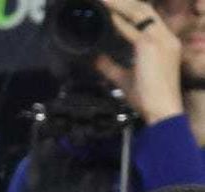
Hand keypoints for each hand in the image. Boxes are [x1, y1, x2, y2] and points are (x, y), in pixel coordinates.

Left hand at [96, 0, 182, 124]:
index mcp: (164, 43)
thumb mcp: (124, 79)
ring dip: (119, 3)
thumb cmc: (147, 98)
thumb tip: (97, 59)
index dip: (129, 10)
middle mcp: (166, 37)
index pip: (147, 19)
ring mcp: (160, 39)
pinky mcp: (150, 44)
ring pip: (140, 10)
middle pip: (145, 9)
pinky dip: (118, 13)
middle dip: (124, 2)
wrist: (160, 109)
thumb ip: (111, 67)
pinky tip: (106, 7)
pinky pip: (132, 23)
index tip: (112, 5)